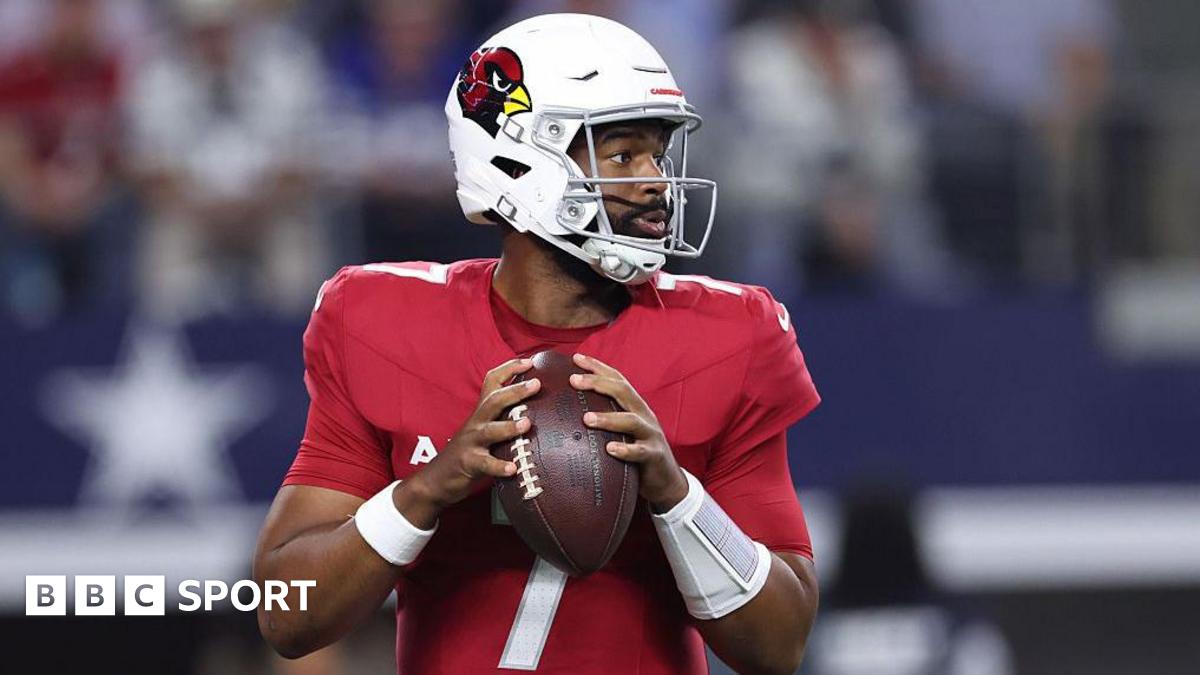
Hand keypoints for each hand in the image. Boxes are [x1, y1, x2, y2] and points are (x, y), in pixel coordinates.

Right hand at [394, 358, 540, 527]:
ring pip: (490, 430)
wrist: (436, 479)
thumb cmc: (468, 452)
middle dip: (515, 391)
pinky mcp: (469, 464)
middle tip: (536, 384)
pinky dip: (498, 466)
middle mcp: (476, 423)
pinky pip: (485, 464)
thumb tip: (535, 408)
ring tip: (526, 424)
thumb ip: (502, 418)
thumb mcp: (483, 429)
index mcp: (481, 412)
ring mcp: (472, 443)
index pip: (492, 382)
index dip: (509, 369)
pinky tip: (512, 468)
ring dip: (508, 426)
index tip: (529, 361)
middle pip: (493, 401)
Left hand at [569, 353, 688, 512]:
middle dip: (598, 383)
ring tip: (586, 418)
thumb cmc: (637, 452)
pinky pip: (639, 452)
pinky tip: (610, 449)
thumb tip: (569, 411)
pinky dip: (625, 449)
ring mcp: (651, 434)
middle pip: (622, 391)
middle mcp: (644, 414)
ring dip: (607, 418)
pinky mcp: (654, 456)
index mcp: (634, 405)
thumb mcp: (622, 430)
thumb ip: (605, 417)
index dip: (598, 366)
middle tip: (573, 381)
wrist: (667, 479)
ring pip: (630, 420)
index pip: (617, 379)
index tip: (576, 358)